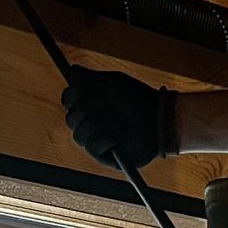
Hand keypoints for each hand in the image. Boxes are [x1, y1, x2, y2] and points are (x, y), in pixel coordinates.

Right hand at [62, 70, 177, 168]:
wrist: (158, 118)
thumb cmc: (137, 98)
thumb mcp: (113, 82)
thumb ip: (91, 77)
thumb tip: (73, 70)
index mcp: (91, 105)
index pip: (69, 102)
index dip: (69, 97)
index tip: (77, 91)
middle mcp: (92, 123)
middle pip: (71, 119)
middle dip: (79, 111)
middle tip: (90, 106)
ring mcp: (98, 140)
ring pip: (78, 136)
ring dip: (90, 126)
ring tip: (108, 121)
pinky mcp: (106, 156)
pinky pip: (92, 148)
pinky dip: (100, 140)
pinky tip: (113, 137)